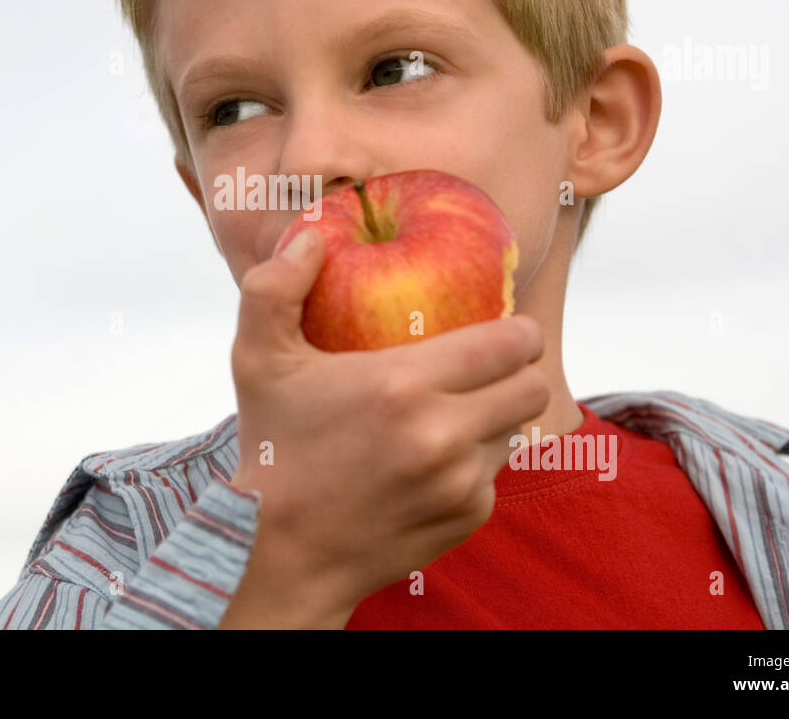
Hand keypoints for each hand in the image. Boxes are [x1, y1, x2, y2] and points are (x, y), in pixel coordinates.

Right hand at [225, 225, 549, 620]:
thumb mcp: (256, 360)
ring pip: (517, 432)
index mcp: (402, 385)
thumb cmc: (271, 447)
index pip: (510, 344)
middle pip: (531, 387)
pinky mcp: (467, 518)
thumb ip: (274, 287)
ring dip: (495, 416)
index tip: (503, 325)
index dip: (518, 330)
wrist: (277, 554)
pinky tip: (434, 457)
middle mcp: (443, 436)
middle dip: (519, 369)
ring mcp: (460, 483)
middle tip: (491, 362)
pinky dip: (475, 461)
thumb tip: (311, 235)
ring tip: (454, 409)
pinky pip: (495, 474)